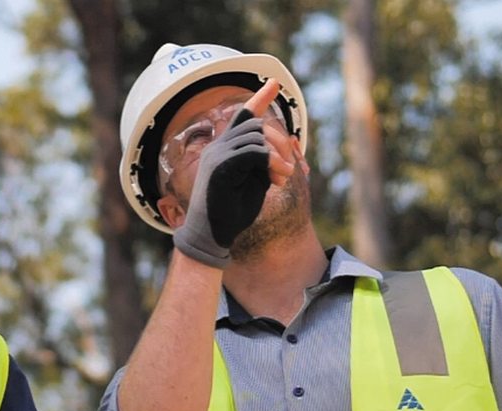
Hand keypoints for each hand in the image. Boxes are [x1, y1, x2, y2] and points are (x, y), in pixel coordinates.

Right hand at [174, 79, 281, 267]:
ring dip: (276, 156)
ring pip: (255, 136)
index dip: (260, 98)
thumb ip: (264, 162)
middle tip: (290, 170)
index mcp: (224, 150)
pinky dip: (270, 162)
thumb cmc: (232, 214)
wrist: (211, 236)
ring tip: (283, 177)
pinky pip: (253, 152)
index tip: (274, 83)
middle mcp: (217, 148)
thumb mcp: (255, 182)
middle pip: (255, 125)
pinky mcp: (220, 168)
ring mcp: (216, 156)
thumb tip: (282, 146)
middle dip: (279, 143)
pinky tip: (277, 178)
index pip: (242, 117)